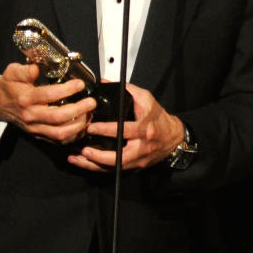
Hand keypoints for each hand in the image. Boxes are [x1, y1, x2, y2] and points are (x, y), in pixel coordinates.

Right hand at [0, 62, 95, 144]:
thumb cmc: (9, 86)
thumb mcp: (12, 73)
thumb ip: (24, 70)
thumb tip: (36, 68)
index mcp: (25, 98)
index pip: (48, 95)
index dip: (67, 89)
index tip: (80, 84)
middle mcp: (31, 115)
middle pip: (58, 117)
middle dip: (78, 110)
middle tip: (91, 102)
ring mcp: (35, 128)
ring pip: (60, 133)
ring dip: (78, 125)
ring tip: (89, 114)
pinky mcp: (39, 135)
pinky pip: (58, 140)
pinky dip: (73, 135)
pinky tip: (82, 126)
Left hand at [67, 82, 183, 171]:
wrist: (173, 136)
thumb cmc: (158, 117)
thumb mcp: (146, 99)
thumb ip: (127, 90)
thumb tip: (106, 82)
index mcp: (145, 128)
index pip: (124, 130)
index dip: (106, 130)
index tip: (91, 127)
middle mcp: (143, 146)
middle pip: (121, 156)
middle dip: (100, 155)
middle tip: (84, 149)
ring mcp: (140, 158)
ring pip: (116, 167)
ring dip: (96, 165)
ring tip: (80, 158)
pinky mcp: (136, 166)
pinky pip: (116, 170)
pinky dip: (100, 168)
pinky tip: (87, 163)